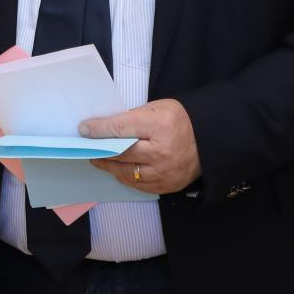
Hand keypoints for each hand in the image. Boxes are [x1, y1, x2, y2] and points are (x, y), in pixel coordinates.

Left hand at [80, 99, 200, 195]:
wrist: (209, 140)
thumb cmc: (180, 120)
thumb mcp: (158, 108)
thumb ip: (133, 117)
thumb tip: (106, 127)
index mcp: (159, 125)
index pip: (121, 128)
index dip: (99, 129)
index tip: (84, 129)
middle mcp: (161, 151)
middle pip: (121, 152)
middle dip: (101, 150)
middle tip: (87, 147)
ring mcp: (164, 172)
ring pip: (127, 172)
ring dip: (109, 166)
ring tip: (97, 159)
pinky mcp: (166, 186)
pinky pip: (138, 184)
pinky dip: (125, 177)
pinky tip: (116, 170)